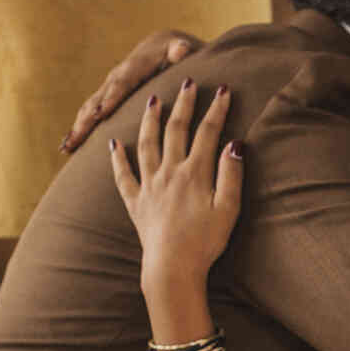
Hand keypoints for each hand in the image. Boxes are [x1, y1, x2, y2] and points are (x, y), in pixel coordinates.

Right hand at [62, 29, 202, 152]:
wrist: (159, 47)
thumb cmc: (174, 50)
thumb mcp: (179, 48)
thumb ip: (180, 49)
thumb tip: (181, 49)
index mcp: (134, 69)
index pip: (121, 85)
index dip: (111, 98)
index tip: (100, 114)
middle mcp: (115, 78)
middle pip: (97, 100)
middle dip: (86, 120)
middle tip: (75, 139)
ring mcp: (108, 88)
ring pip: (88, 110)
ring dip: (77, 128)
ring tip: (66, 148)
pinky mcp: (106, 97)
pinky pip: (89, 115)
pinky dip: (79, 130)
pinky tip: (69, 147)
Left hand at [109, 80, 241, 290]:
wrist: (172, 267)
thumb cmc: (205, 242)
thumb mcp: (228, 209)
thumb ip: (231, 174)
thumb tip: (235, 143)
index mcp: (195, 173)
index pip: (208, 133)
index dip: (216, 109)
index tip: (223, 89)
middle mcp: (169, 173)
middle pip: (176, 130)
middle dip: (183, 104)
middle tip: (187, 83)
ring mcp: (149, 186)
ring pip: (147, 144)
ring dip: (150, 120)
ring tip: (152, 100)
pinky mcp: (136, 202)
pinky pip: (123, 175)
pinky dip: (118, 157)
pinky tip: (114, 142)